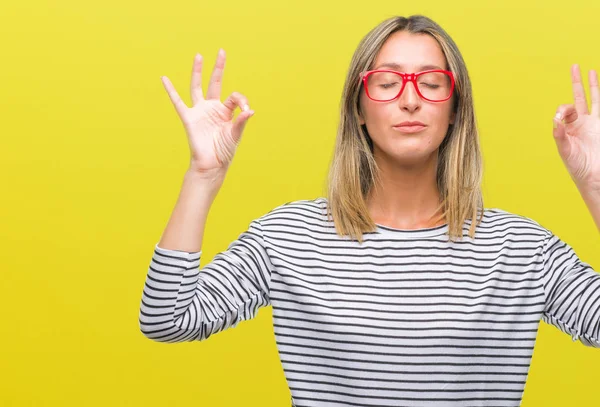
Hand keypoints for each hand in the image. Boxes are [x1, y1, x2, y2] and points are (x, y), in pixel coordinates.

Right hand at [161, 49, 253, 173]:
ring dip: (198, 72)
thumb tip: (251, 110)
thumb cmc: (225, 151)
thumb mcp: (236, 134)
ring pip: (197, 87)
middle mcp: (213, 108)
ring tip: (199, 55)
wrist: (211, 164)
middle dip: (218, 68)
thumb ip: (241, 121)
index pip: (234, 96)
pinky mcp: (189, 118)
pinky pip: (178, 102)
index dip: (242, 100)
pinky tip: (164, 78)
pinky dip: (171, 90)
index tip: (246, 110)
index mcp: (226, 111)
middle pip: (215, 83)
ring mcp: (200, 111)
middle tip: (221, 51)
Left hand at [553, 64, 599, 191]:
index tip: (562, 118)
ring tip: (591, 71)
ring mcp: (594, 123)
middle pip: (578, 97)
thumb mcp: (565, 151)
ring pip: (594, 99)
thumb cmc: (577, 166)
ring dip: (593, 85)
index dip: (563, 110)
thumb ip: (560, 136)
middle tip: (574, 66)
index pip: (564, 109)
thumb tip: (555, 120)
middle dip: (576, 82)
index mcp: (568, 127)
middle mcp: (581, 122)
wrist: (594, 176)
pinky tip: (599, 87)